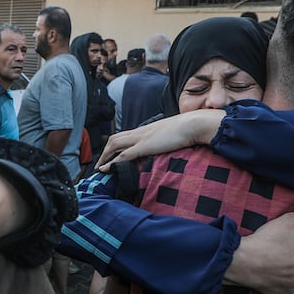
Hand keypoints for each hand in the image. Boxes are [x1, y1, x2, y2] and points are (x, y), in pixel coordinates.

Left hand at [96, 110, 225, 170]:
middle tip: (100, 162)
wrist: (194, 124)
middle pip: (115, 138)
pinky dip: (112, 162)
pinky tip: (105, 169)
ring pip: (114, 144)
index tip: (112, 154)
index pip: (127, 135)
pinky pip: (122, 155)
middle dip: (106, 151)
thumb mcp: (176, 135)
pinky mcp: (144, 146)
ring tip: (99, 168)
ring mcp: (141, 138)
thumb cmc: (190, 129)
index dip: (117, 144)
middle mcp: (141, 131)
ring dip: (104, 156)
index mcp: (148, 129)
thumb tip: (173, 145)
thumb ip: (170, 139)